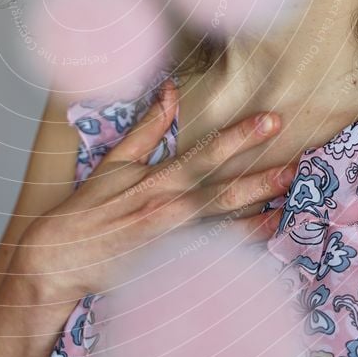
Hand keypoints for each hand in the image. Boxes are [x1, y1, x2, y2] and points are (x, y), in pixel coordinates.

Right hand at [14, 80, 292, 301]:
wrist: (61, 256)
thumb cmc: (89, 207)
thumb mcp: (116, 160)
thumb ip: (149, 127)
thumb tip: (169, 89)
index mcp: (155, 180)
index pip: (205, 153)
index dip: (240, 137)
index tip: (270, 121)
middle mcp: (167, 210)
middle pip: (224, 192)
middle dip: (262, 178)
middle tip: (295, 164)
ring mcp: (171, 243)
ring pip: (224, 227)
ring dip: (259, 215)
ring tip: (287, 202)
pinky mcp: (169, 267)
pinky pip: (211, 257)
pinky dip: (238, 247)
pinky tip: (261, 237)